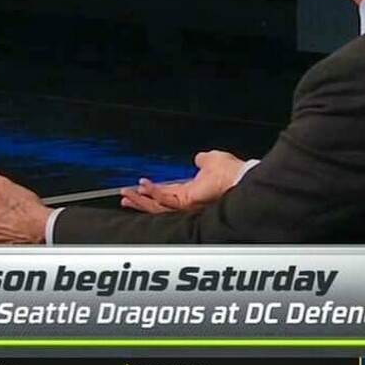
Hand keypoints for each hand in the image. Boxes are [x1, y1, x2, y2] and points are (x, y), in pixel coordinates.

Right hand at [120, 150, 245, 213]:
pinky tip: (143, 186)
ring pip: (157, 206)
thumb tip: (200, 158)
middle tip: (124, 198)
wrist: (240, 177)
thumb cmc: (231, 171)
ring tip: (126, 195)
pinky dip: (153, 192)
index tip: (138, 187)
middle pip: (157, 204)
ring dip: (140, 200)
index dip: (151, 191)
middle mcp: (186, 201)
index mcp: (190, 193)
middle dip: (140, 201)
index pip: (165, 194)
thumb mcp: (212, 160)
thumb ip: (203, 160)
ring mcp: (186, 204)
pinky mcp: (187, 202)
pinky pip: (165, 200)